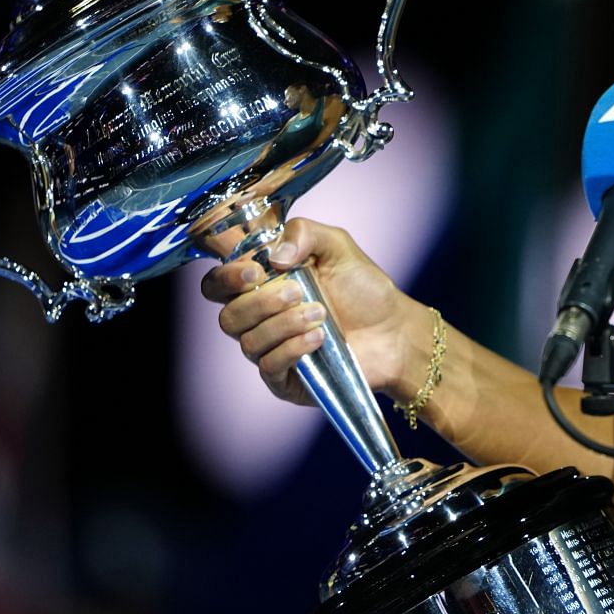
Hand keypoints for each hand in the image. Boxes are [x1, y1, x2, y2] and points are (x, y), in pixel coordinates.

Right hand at [199, 218, 424, 405]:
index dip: (225, 277)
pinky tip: (319, 339)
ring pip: (247, 341)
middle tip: (298, 291)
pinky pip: (268, 366)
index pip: (218, 284)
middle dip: (259, 301)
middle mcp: (259, 318)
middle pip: (227, 315)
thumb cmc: (364, 289)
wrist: (395, 330)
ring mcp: (270, 350)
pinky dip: (292, 348)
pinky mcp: (284, 378)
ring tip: (321, 314)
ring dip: (283, 324)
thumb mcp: (338, 246)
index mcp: (262, 284)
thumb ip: (304, 234)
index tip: (254, 270)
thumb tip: (273, 255)